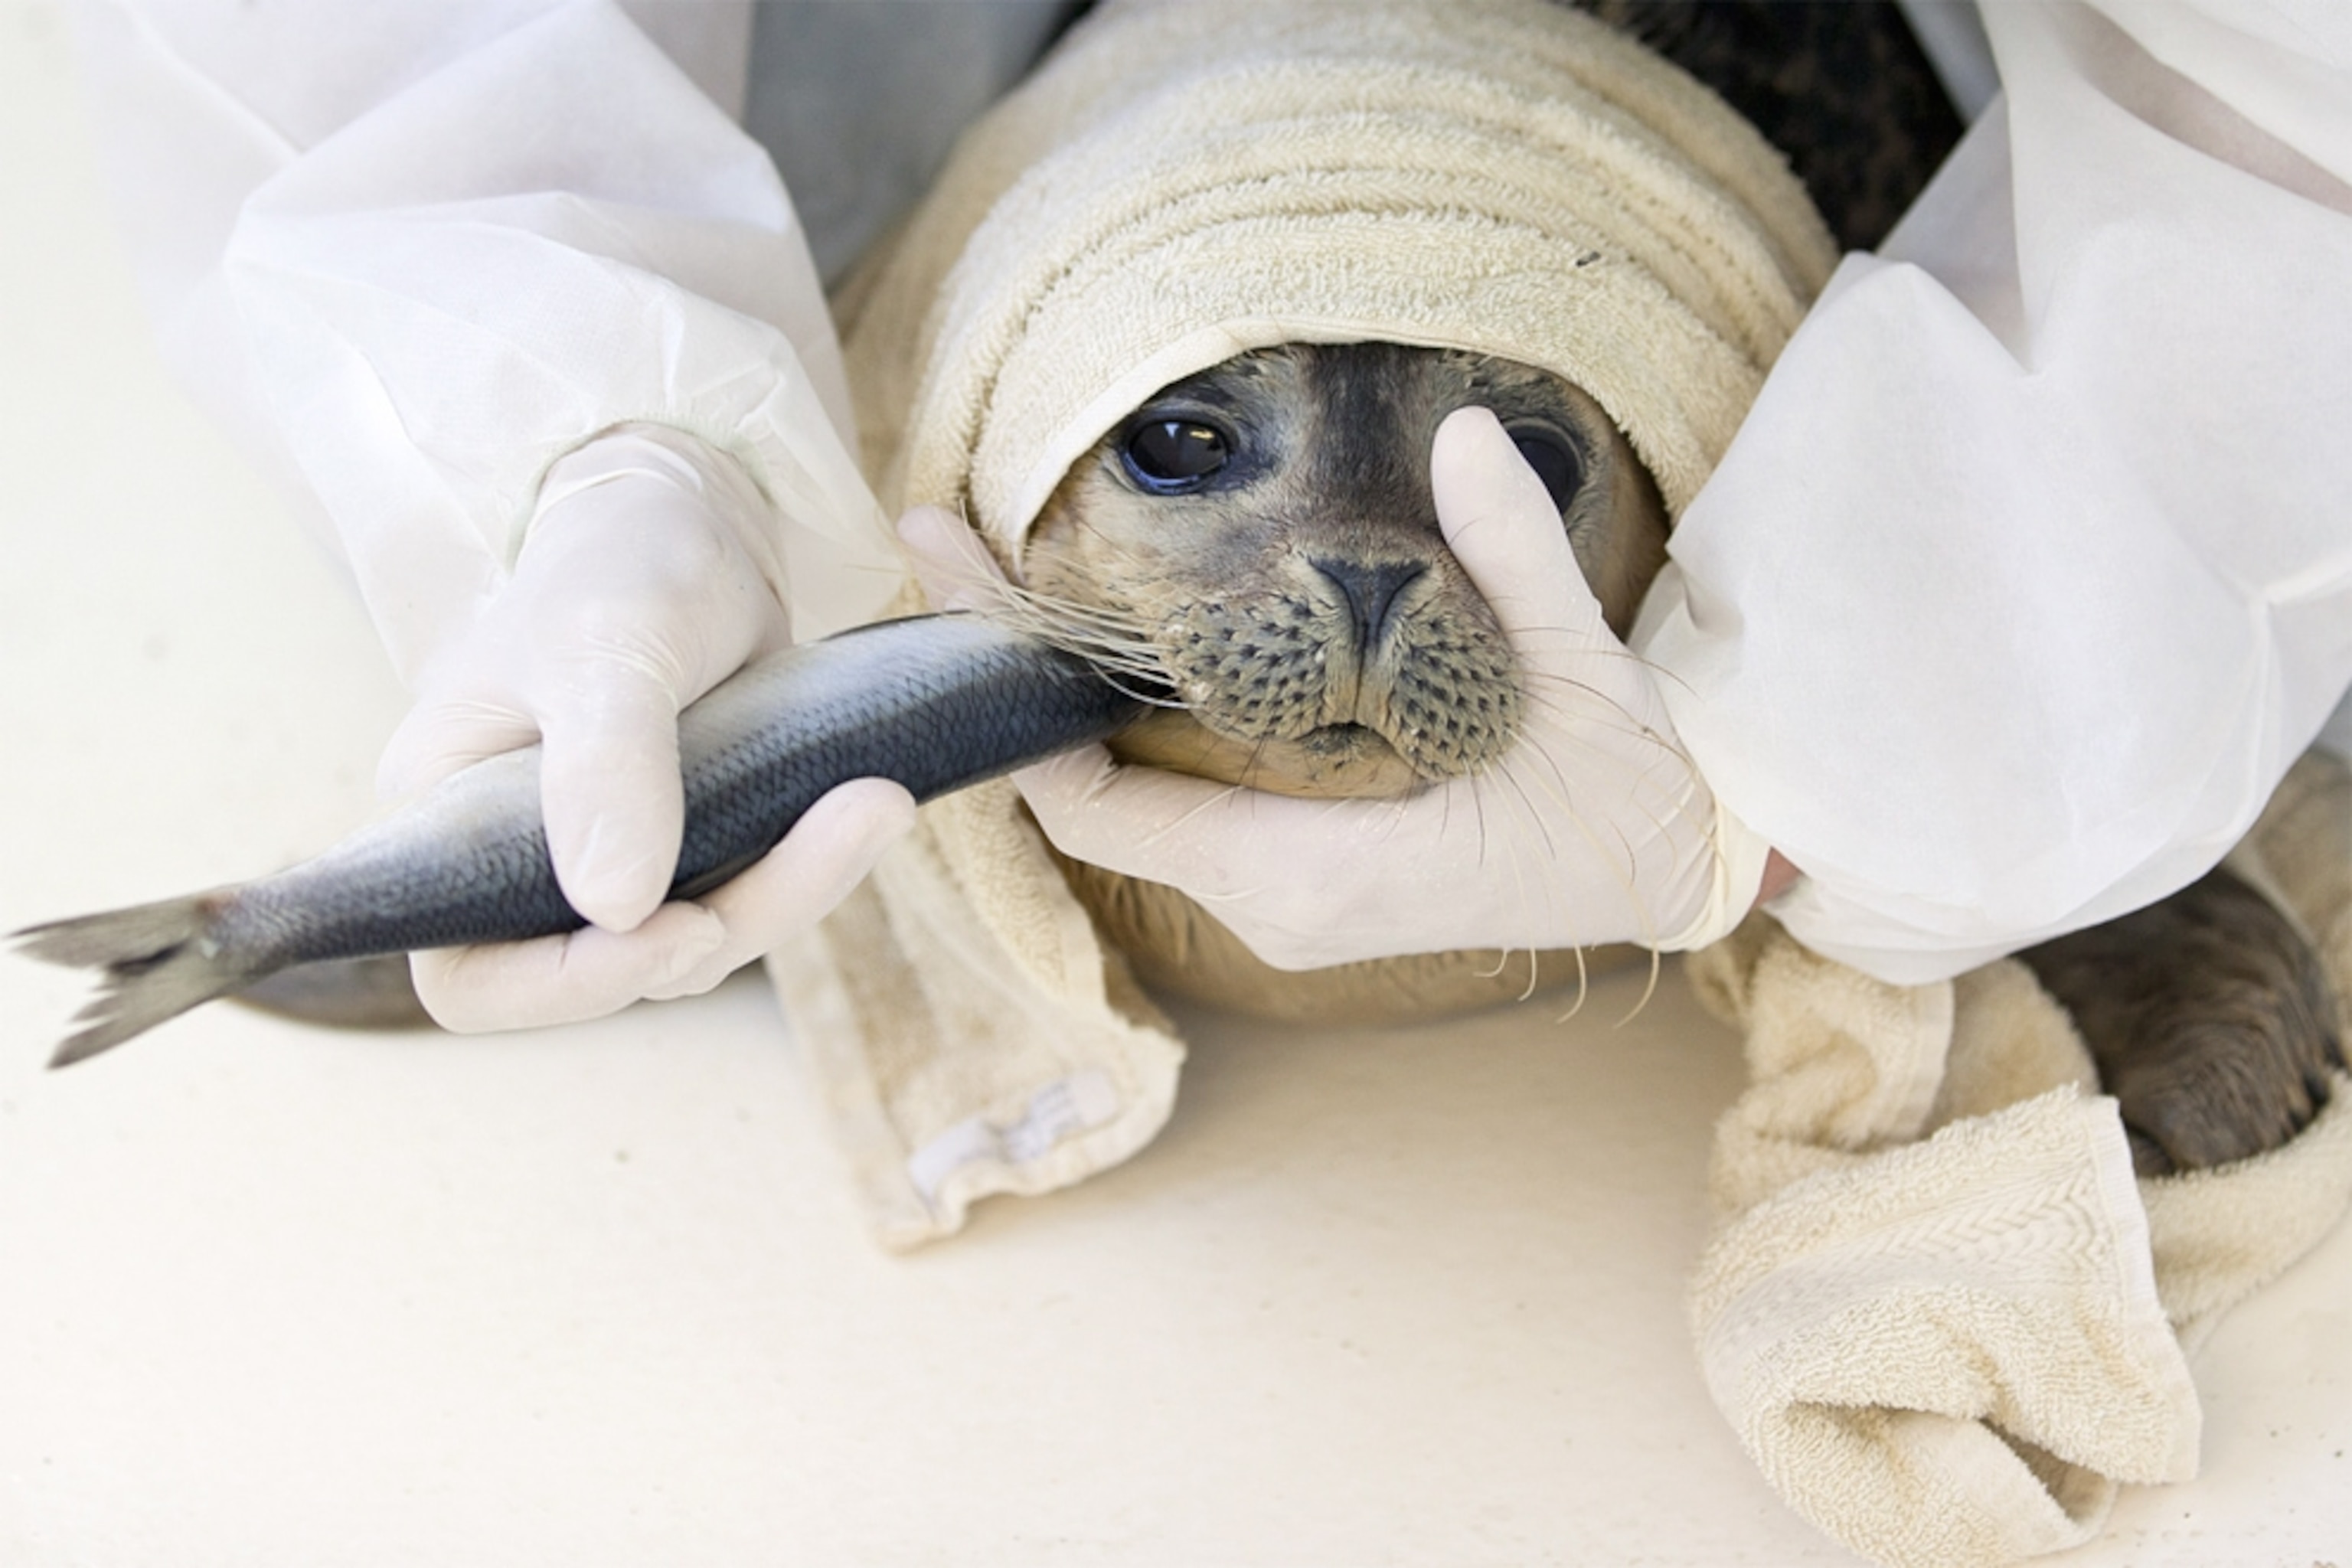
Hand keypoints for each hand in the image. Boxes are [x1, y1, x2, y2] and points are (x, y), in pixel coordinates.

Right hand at [379, 425, 913, 1030]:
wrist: (690, 512)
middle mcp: (521, 860)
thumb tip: (617, 906)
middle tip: (840, 833)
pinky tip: (874, 803)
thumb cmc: (618, 560)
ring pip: (702, 938)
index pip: (472, 977)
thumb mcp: (605, 642)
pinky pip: (753, 892)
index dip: (568, 988)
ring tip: (879, 804)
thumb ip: (605, 769)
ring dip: (798, 888)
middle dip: (727, 926)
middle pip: (612, 968)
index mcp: (448, 821)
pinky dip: (817, 860)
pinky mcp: (695, 843)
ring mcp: (613, 858)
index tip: (681, 931)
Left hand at [907, 409, 1775, 970]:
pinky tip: (1115, 657)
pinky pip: (1185, 817)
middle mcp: (1276, 904)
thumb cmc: (1633, 797)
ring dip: (1073, 713)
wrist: (1684, 875)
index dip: (1018, 713)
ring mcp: (1288, 903)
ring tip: (1009, 591)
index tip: (950, 590)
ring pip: (1137, 812)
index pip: (1105, 810)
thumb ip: (1515, 558)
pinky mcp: (1309, 885)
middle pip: (1098, 805)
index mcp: (1312, 874)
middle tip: (949, 555)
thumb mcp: (1581, 674)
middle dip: (1024, 688)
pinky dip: (1134, 743)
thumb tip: (1461, 439)